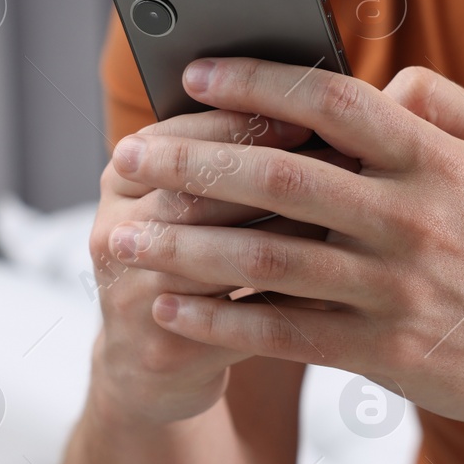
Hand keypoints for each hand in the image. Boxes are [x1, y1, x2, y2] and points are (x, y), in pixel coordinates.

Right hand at [90, 108, 351, 424]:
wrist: (153, 361)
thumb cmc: (200, 260)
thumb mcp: (203, 200)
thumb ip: (250, 151)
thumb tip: (350, 103)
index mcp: (123, 178)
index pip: (181, 135)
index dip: (244, 124)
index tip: (310, 117)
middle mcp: (114, 231)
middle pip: (194, 193)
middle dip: (274, 177)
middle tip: (344, 165)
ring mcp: (131, 295)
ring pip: (216, 256)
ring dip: (287, 236)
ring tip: (349, 221)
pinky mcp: (162, 349)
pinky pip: (235, 322)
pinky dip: (289, 301)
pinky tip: (338, 286)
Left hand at [105, 58, 463, 427]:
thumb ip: (441, 103)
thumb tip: (376, 82)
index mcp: (433, 159)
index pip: (331, 102)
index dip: (256, 82)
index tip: (192, 74)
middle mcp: (410, 217)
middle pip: (281, 179)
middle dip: (192, 163)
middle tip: (128, 156)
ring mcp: (396, 288)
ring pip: (270, 258)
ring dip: (187, 247)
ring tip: (123, 237)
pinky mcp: (386, 352)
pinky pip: (286, 333)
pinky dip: (221, 321)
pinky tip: (168, 310)